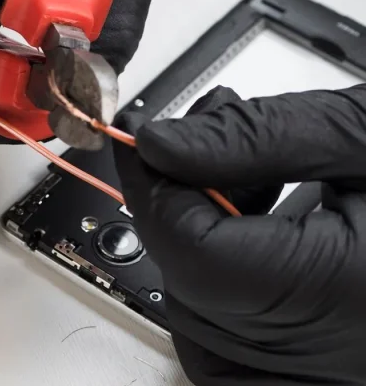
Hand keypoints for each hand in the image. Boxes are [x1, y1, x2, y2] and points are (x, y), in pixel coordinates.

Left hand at [113, 85, 365, 384]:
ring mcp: (335, 376)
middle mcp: (344, 357)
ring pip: (205, 328)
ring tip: (255, 191)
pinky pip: (239, 355)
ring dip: (200, 251)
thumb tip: (162, 143)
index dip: (157, 188)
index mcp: (353, 294)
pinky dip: (225, 298)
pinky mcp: (332, 376)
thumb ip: (257, 137)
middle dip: (180, 209)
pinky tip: (264, 242)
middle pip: (191, 289)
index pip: (194, 252)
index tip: (153, 140)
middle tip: (211, 149)